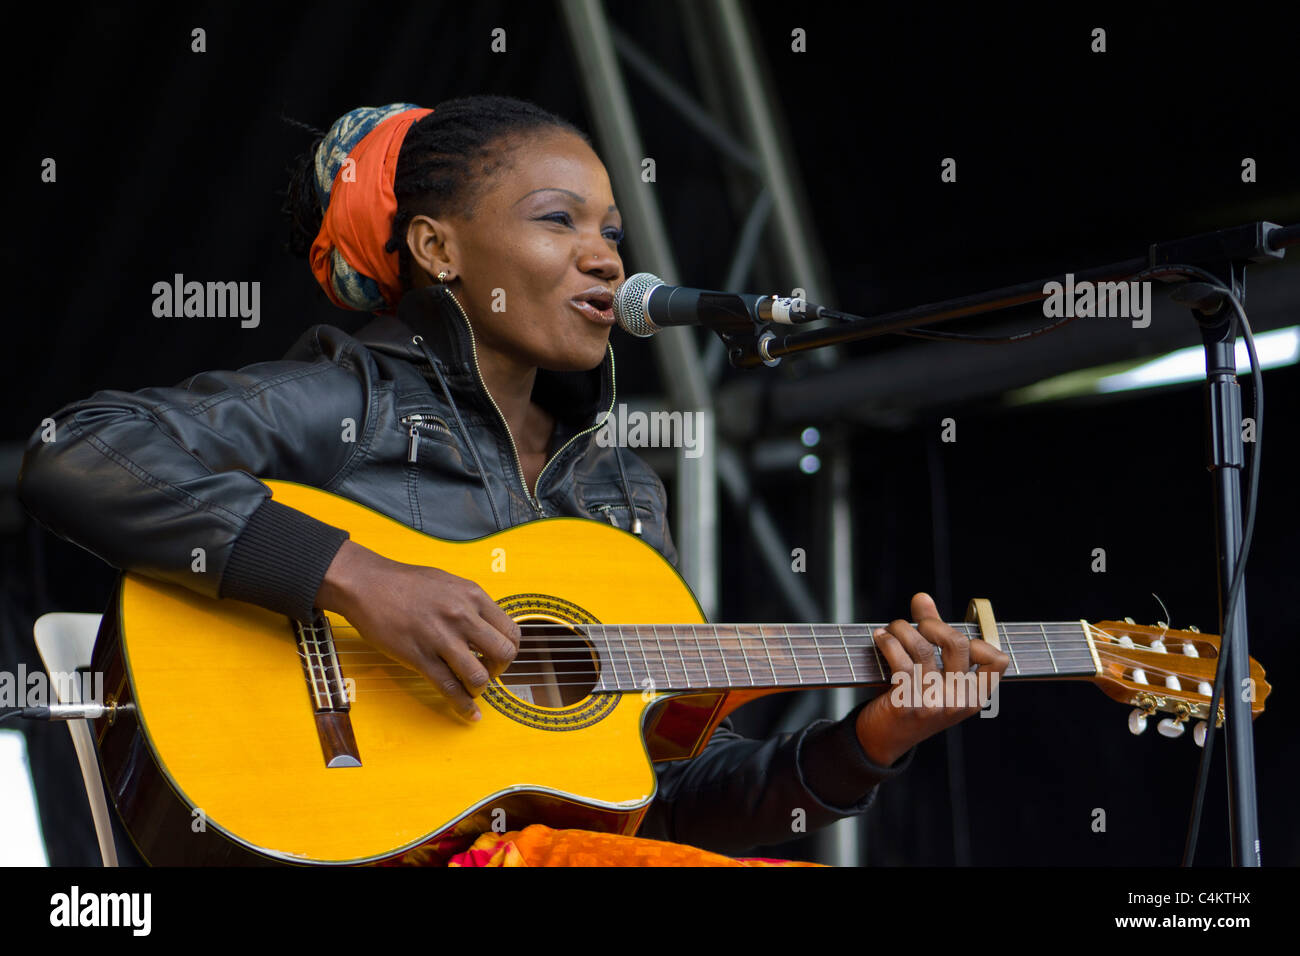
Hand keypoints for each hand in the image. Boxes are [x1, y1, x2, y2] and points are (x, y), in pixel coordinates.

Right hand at [315, 540, 520, 720]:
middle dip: (500, 670)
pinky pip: (448, 687)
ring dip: (479, 689)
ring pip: (478, 676)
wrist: (367, 583)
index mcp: (473, 596)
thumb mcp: (449, 582)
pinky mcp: (418, 656)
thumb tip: (487, 626)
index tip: (500, 656)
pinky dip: (463, 705)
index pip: (511, 631)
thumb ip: (471, 604)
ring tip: (472, 688)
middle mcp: (462, 616)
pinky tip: (469, 713)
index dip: (510, 650)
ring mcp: (440, 637)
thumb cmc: (404, 582)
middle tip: (489, 672)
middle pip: (503, 654)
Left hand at [854, 592, 1009, 764]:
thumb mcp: (933, 674)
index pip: (997, 661)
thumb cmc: (913, 700)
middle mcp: (958, 700)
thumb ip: (933, 635)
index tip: (951, 637)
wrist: (883, 739)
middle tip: (916, 625)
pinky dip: (888, 641)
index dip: (979, 641)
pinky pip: (899, 658)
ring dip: (903, 628)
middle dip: (932, 623)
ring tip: (892, 628)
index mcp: (974, 695)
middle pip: (956, 643)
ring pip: (923, 647)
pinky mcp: (908, 703)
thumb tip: (922, 597)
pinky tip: (881, 638)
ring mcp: (934, 703)